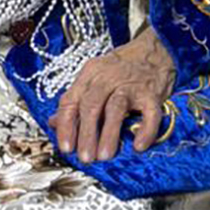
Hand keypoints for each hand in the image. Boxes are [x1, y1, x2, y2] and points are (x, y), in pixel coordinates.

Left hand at [53, 28, 175, 163]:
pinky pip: (150, 113)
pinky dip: (145, 130)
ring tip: (105, 155)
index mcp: (90, 75)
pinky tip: (139, 146)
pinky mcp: (152, 94)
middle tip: (85, 158)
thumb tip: (54, 123)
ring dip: (109, 133)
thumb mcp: (94, 77)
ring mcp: (131, 85)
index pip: (71, 100)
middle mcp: (108, 78)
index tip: (66, 148)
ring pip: (116, 108)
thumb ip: (75, 100)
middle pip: (91, 105)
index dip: (66, 125)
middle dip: (86, 133)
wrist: (156, 51)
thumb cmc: (121, 69)